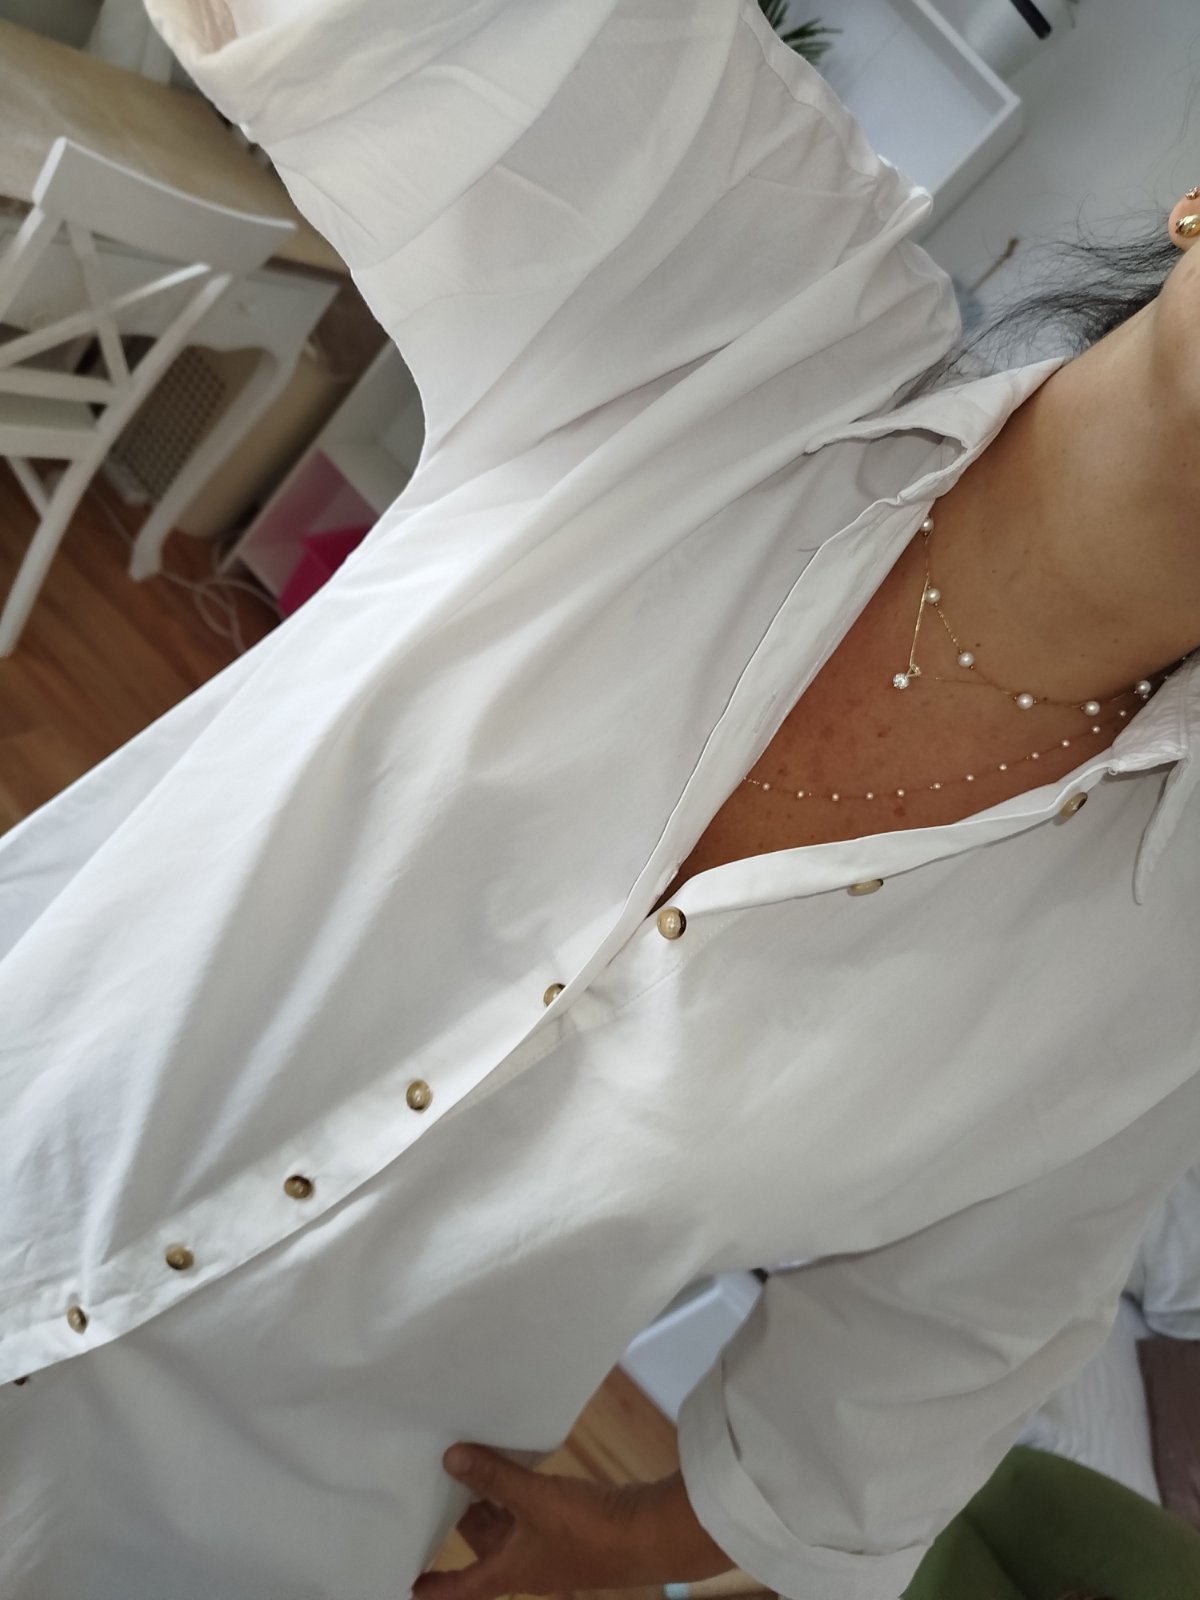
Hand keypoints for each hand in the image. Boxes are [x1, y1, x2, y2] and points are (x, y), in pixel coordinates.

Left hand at [411, 1444, 733, 1599]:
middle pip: (481, 1549)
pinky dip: (515, 1494)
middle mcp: (524, 1565)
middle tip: (430, 1490)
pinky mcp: (569, 1528)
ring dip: (488, 1503)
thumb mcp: (532, 1500)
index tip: (405, 1581)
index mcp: (507, 1573)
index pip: (460, 1587)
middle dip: (457, 1524)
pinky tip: (512, 1466)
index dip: (432, 1586)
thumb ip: (492, 1478)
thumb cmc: (584, 1530)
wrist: (645, 1535)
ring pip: (506, 1527)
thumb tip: (449, 1457)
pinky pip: (529, 1512)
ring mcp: (548, 1548)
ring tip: (465, 1468)